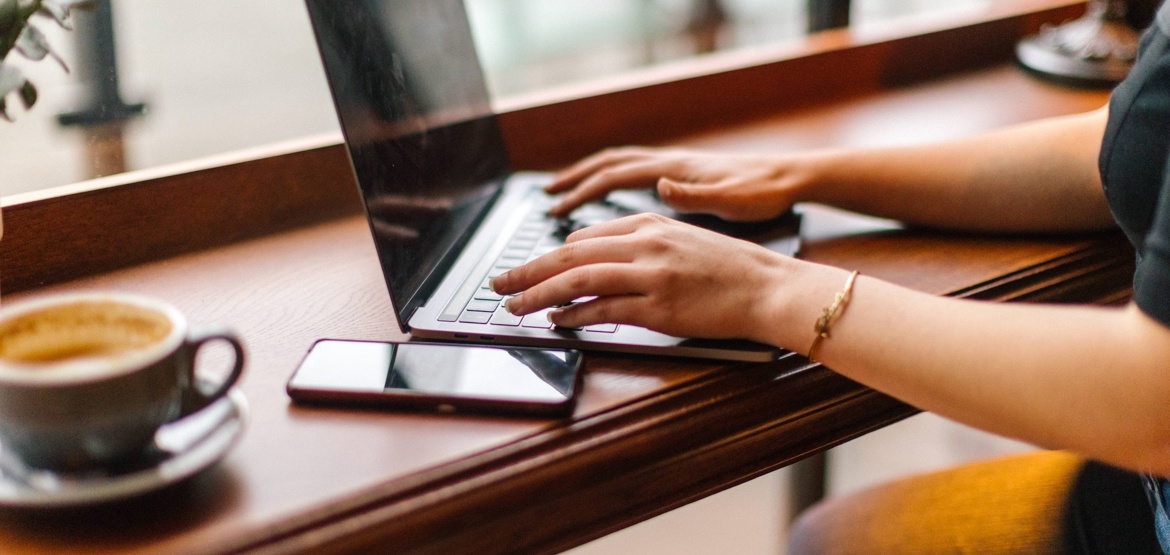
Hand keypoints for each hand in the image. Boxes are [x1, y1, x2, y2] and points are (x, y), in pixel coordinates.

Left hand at [490, 213, 793, 343]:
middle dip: (528, 271)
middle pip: (570, 256)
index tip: (526, 270)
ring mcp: (651, 275)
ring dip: (539, 294)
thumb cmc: (726, 268)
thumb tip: (587, 251)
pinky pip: (604, 310)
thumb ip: (637, 242)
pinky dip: (574, 315)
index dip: (548, 256)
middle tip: (499, 284)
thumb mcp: (679, 239)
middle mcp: (645, 244)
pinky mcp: (659, 307)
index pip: (584, 239)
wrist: (767, 287)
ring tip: (514, 306)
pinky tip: (555, 321)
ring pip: (579, 280)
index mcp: (649, 225)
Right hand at [546, 147, 801, 220]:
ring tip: (566, 194)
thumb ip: (695, 195)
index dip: (582, 191)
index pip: (615, 175)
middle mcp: (670, 163)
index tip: (557, 208)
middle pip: (609, 164)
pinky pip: (635, 174)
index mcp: (675, 169)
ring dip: (590, 178)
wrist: (790, 177)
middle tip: (547, 197)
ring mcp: (675, 168)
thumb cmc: (763, 192)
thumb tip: (660, 186)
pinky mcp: (683, 176)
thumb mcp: (732, 200)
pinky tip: (610, 201)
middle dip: (575, 179)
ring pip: (620, 166)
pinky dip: (612, 183)